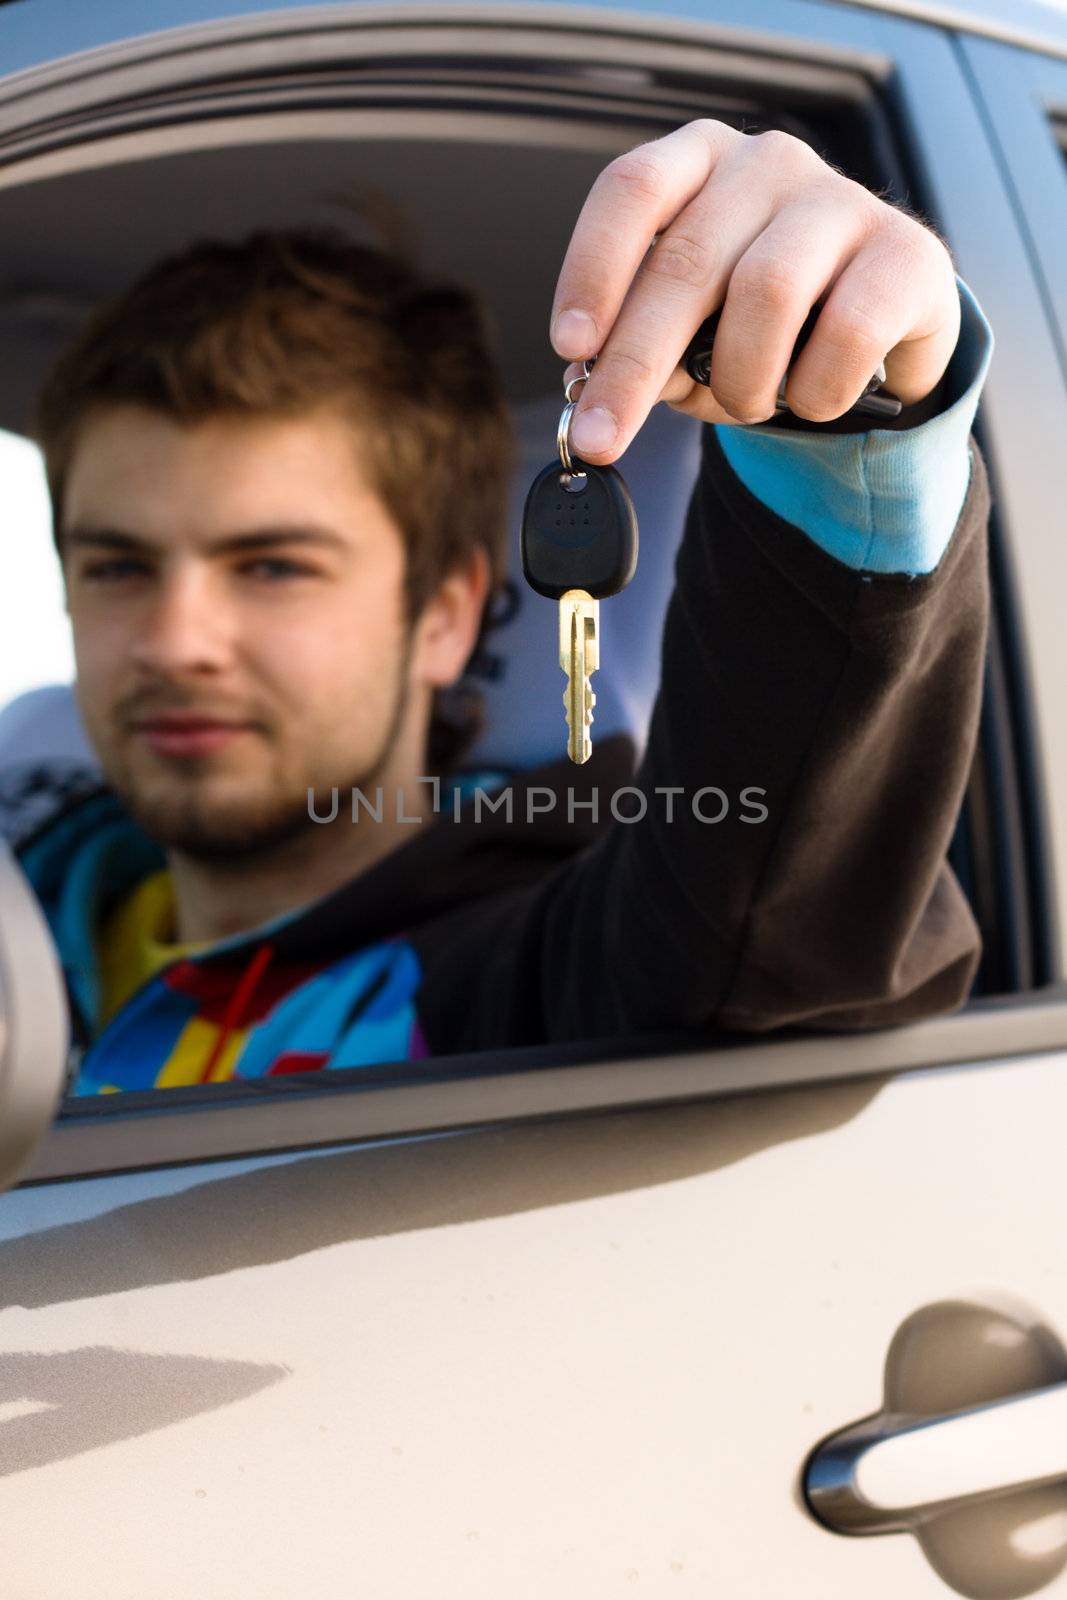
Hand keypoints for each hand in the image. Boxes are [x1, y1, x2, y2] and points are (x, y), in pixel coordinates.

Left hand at [550, 120, 961, 461]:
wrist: (879, 325)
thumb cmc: (764, 321)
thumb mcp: (690, 330)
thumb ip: (644, 349)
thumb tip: (599, 398)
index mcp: (699, 163)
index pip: (633, 191)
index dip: (593, 270)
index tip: (571, 345)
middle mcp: (767, 162)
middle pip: (687, 261)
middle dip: (635, 365)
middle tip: (605, 436)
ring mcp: (841, 199)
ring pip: (766, 292)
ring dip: (740, 379)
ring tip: (746, 404)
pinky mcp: (906, 252)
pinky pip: (847, 332)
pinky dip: (814, 390)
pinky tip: (811, 398)